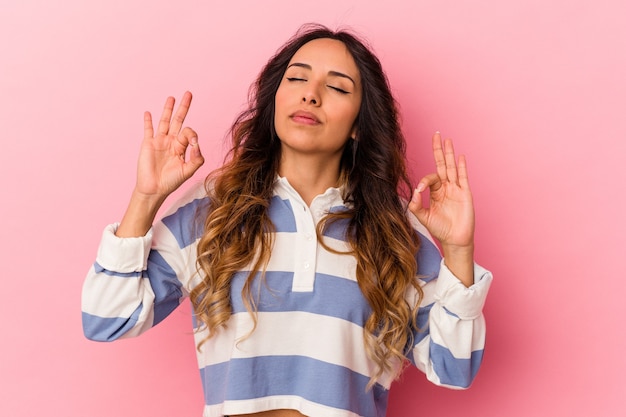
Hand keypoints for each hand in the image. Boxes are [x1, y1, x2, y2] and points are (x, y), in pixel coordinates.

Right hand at [115, 92, 203, 237]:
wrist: (154, 189)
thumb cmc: (171, 181)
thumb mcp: (188, 171)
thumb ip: (196, 159)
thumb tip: (198, 145)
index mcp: (182, 147)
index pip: (189, 133)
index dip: (192, 135)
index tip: (193, 143)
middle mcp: (171, 141)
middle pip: (179, 120)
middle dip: (184, 107)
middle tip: (189, 93)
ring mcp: (159, 141)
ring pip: (165, 121)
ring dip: (168, 109)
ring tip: (172, 97)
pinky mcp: (148, 144)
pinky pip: (148, 130)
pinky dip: (148, 121)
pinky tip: (148, 113)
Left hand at [408, 132, 474, 250]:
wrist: (454, 240)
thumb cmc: (440, 229)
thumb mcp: (423, 217)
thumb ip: (416, 206)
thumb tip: (413, 193)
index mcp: (435, 192)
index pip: (430, 178)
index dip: (424, 182)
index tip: (420, 191)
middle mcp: (446, 188)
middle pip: (442, 164)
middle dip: (438, 150)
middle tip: (436, 135)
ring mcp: (456, 189)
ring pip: (452, 167)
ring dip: (449, 154)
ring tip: (447, 140)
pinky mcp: (465, 193)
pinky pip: (463, 177)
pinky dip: (462, 167)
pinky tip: (460, 156)